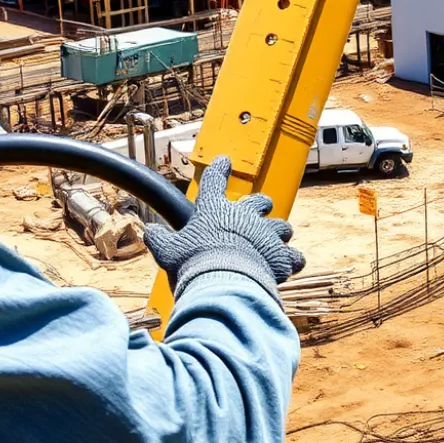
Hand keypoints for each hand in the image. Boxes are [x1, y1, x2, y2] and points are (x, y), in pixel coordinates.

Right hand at [146, 156, 305, 294]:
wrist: (224, 281)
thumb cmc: (193, 263)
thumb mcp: (168, 251)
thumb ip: (160, 239)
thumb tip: (150, 232)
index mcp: (215, 209)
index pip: (215, 181)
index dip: (220, 170)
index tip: (225, 161)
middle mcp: (245, 216)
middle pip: (260, 202)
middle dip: (260, 205)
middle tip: (261, 208)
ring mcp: (267, 234)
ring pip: (282, 227)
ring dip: (278, 233)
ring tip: (275, 242)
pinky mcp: (282, 256)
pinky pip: (293, 256)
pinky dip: (290, 260)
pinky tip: (287, 265)